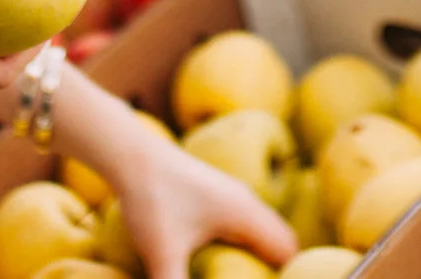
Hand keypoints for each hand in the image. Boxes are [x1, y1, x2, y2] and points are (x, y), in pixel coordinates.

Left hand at [110, 129, 297, 278]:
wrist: (132, 154)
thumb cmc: (152, 199)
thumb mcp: (163, 253)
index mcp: (246, 215)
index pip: (288, 251)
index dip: (287, 275)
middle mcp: (247, 201)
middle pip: (282, 239)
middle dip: (278, 267)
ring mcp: (232, 195)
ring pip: (264, 228)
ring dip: (263, 253)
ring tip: (249, 276)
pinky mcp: (216, 193)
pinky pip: (246, 221)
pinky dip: (246, 242)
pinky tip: (223, 258)